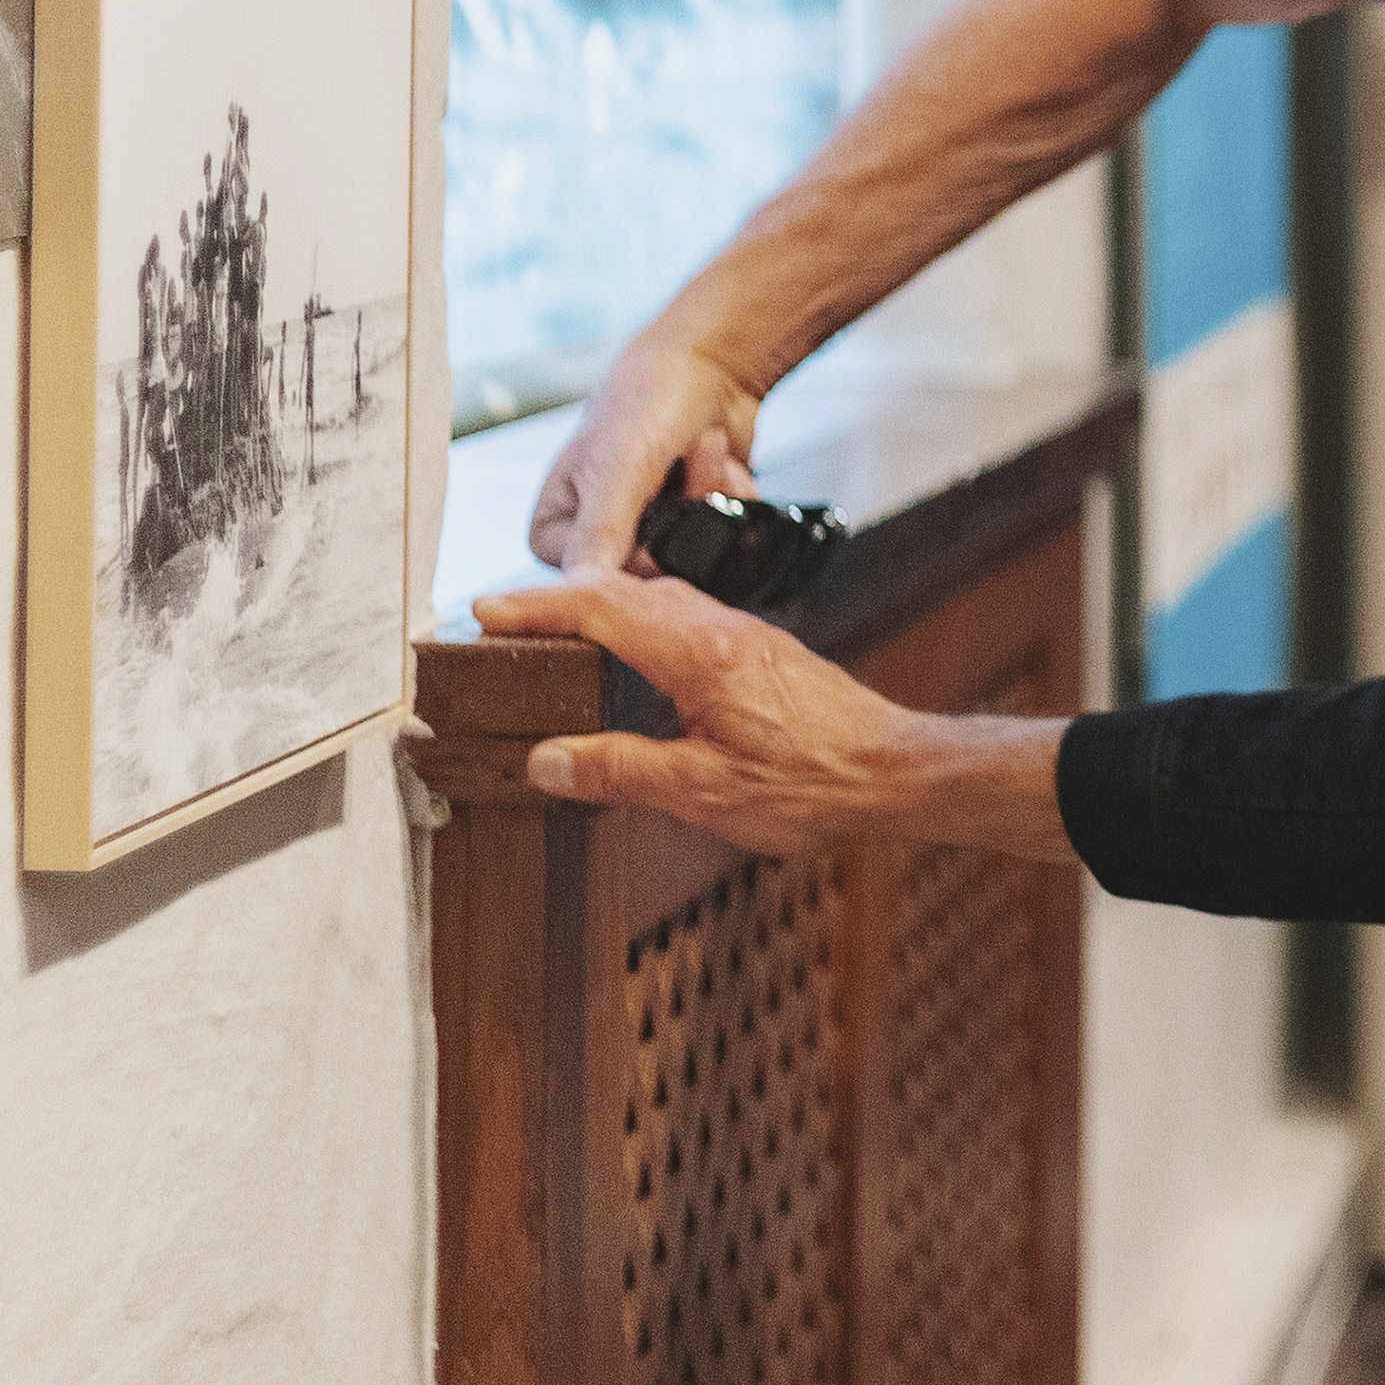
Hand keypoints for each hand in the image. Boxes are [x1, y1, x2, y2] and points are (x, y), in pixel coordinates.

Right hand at [469, 569, 1048, 858]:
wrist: (900, 771)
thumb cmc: (815, 785)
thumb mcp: (704, 792)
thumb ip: (621, 772)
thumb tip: (547, 761)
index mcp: (698, 653)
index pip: (599, 608)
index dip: (536, 607)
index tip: (484, 610)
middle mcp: (722, 630)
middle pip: (623, 593)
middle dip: (556, 602)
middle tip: (502, 624)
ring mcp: (746, 637)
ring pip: (657, 601)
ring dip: (600, 608)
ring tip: (554, 634)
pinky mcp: (763, 654)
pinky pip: (685, 619)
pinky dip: (639, 623)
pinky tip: (634, 654)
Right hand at [529, 324, 767, 574]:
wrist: (712, 362)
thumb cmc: (649, 399)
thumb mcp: (618, 468)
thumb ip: (601, 532)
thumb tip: (583, 593)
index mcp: (555, 529)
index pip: (596, 582)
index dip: (640, 550)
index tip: (658, 507)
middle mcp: (598, 537)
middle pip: (653, 570)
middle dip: (686, 511)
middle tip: (687, 460)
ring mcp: (649, 531)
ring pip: (695, 556)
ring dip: (713, 498)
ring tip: (704, 449)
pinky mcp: (694, 525)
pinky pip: (727, 542)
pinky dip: (732, 498)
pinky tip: (723, 461)